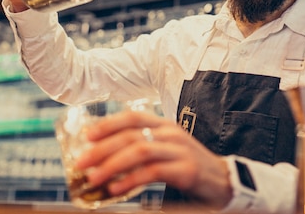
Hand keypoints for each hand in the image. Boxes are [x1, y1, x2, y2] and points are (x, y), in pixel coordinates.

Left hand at [75, 111, 232, 207]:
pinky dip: (131, 180)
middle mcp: (171, 133)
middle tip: (81, 161)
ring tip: (94, 177)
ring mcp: (179, 150)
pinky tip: (116, 188)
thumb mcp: (163, 150)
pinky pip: (153, 172)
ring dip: (112, 164)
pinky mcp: (186, 170)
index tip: (86, 136)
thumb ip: (140, 148)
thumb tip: (103, 157)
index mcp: (163, 125)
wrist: (223, 180)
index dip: (108, 124)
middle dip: (102, 148)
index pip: (132, 117)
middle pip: (131, 135)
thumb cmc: (186, 166)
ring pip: (140, 151)